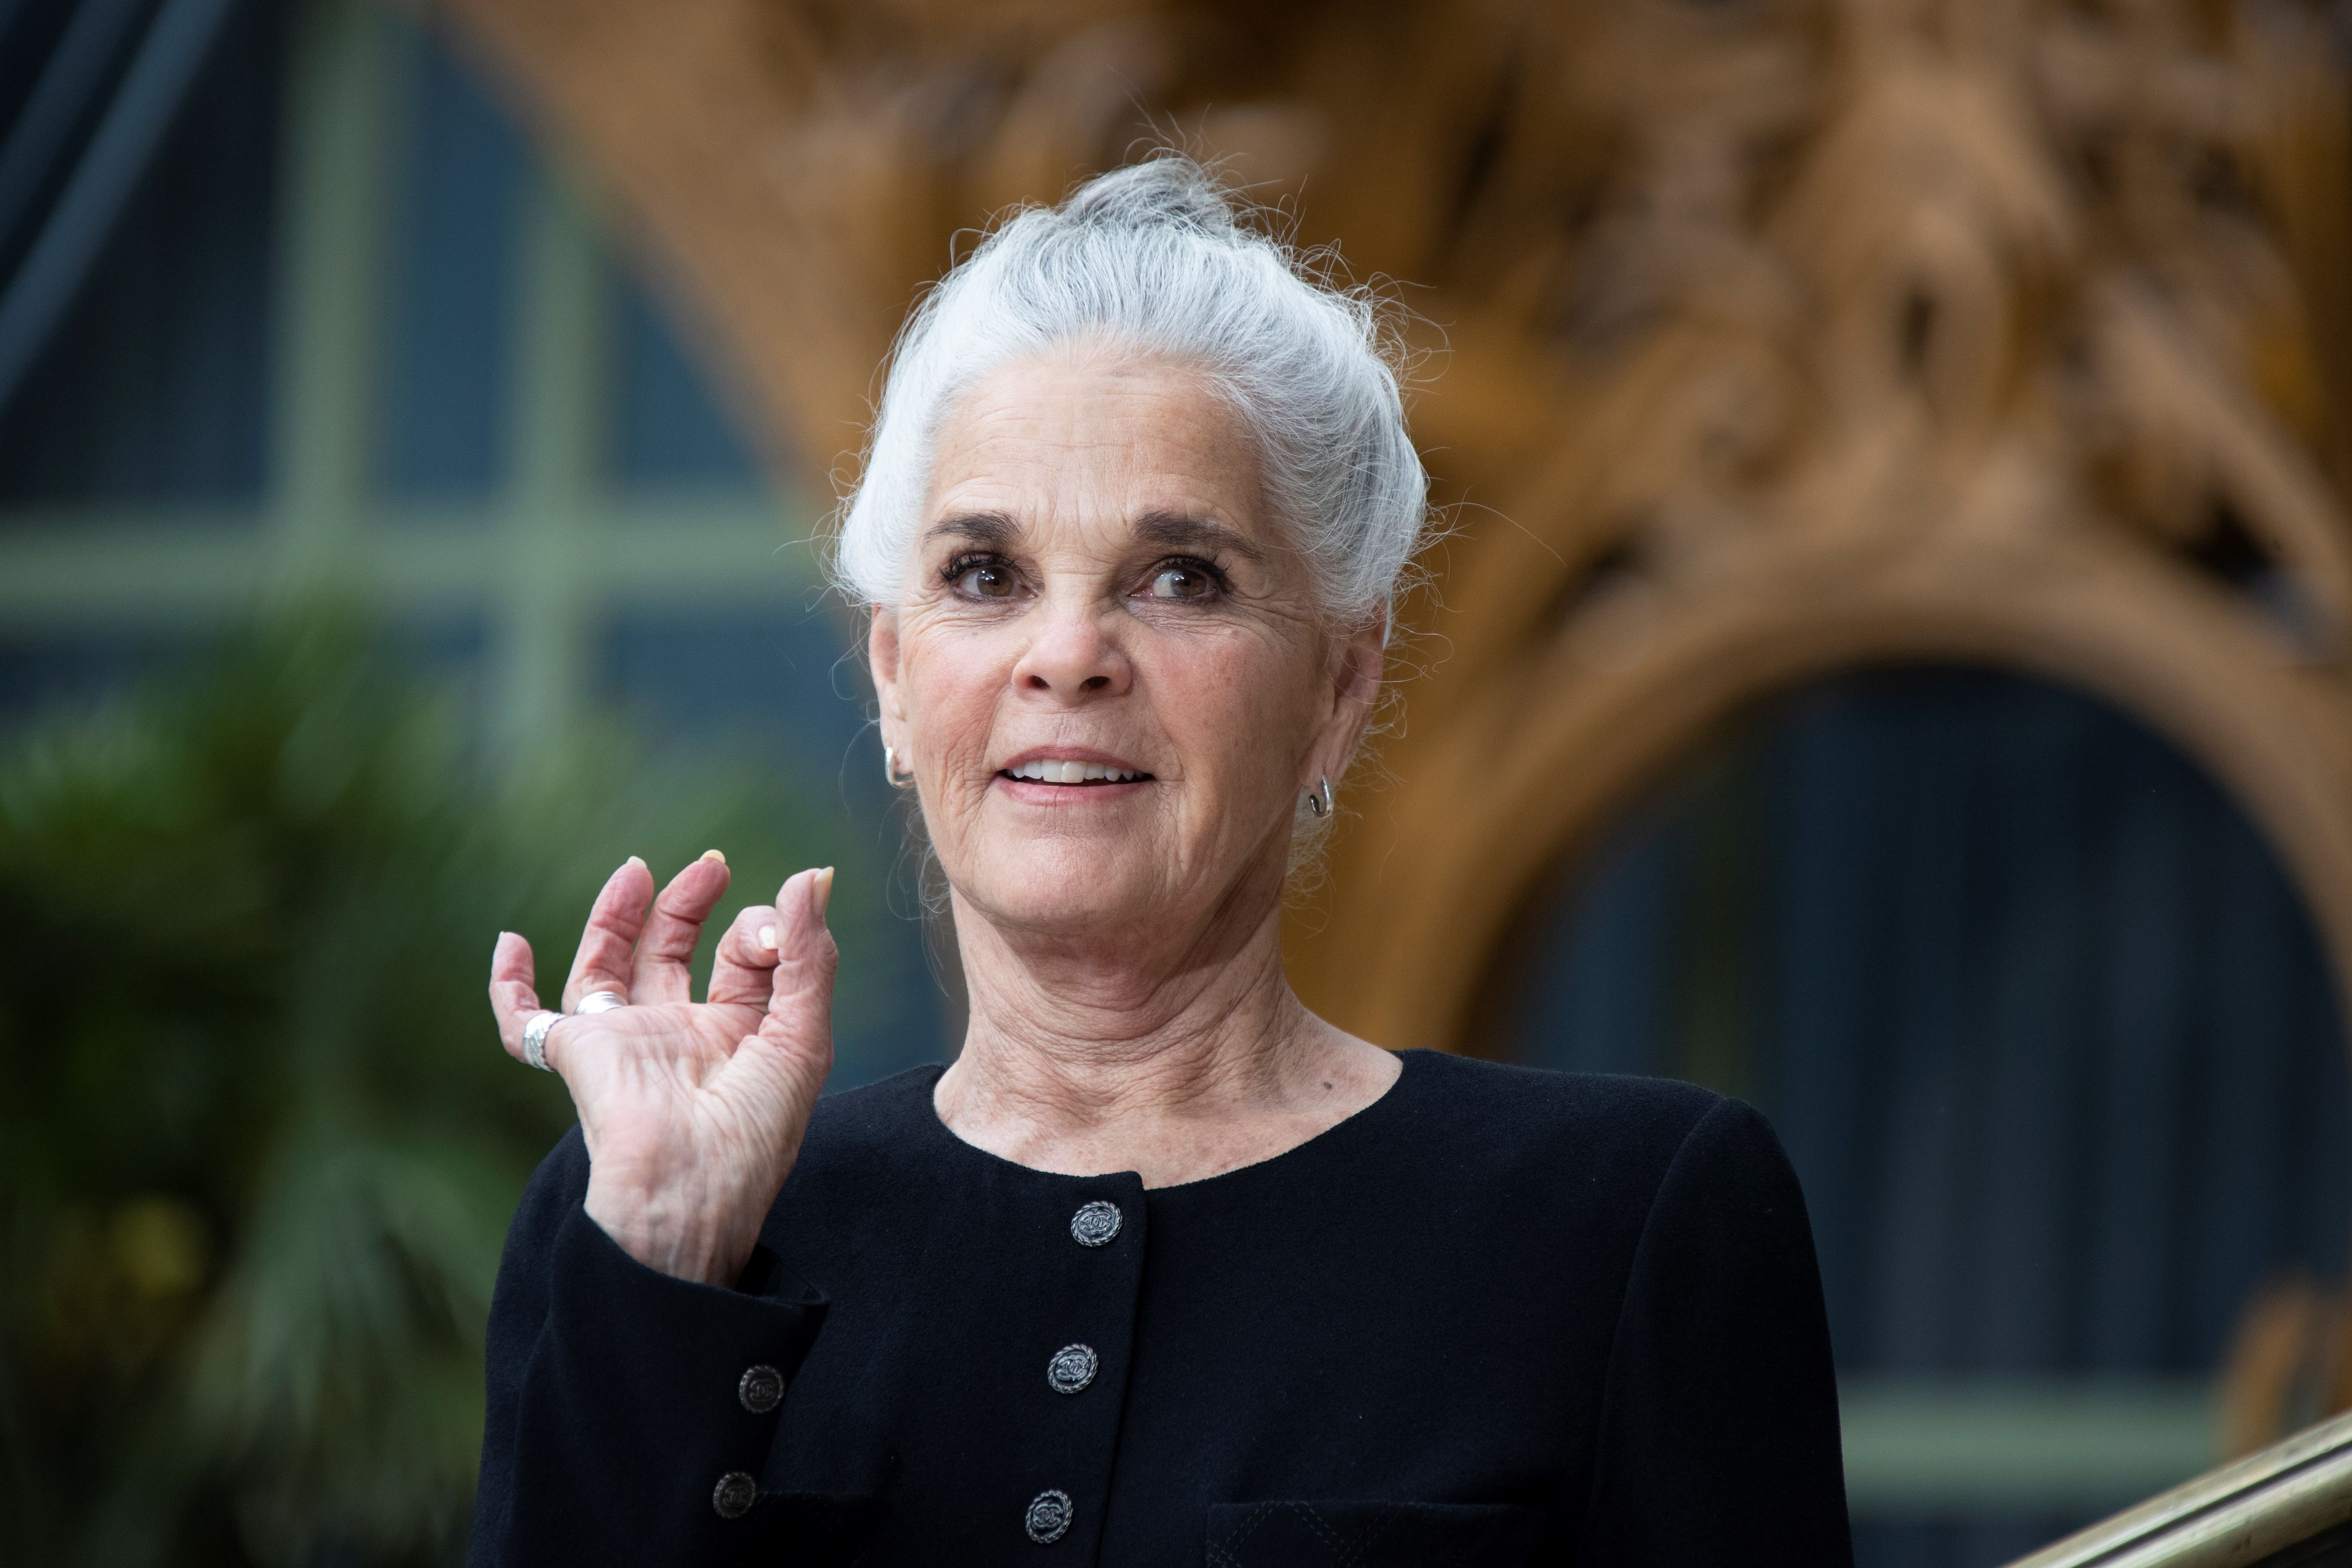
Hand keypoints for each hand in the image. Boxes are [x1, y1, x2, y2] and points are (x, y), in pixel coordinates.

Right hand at [488, 853, 836, 1284]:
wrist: (690, 1189)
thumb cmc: (754, 1131)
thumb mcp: (803, 1036)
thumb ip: (810, 954)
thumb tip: (816, 874)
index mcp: (738, 1037)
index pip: (744, 962)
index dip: (761, 931)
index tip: (773, 933)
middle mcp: (678, 1037)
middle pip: (672, 955)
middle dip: (688, 907)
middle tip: (711, 865)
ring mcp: (624, 1044)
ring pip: (606, 969)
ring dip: (617, 918)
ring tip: (637, 869)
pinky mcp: (577, 1054)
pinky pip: (525, 1023)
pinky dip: (508, 986)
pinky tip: (509, 942)